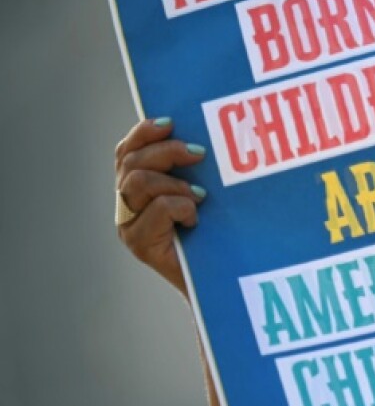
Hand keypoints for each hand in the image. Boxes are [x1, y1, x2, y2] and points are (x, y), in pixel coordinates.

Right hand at [115, 117, 206, 294]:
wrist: (219, 282)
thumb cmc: (216, 234)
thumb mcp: (201, 193)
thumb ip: (189, 169)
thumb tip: (199, 136)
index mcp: (134, 189)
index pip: (125, 151)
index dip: (143, 132)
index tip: (171, 122)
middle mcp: (125, 206)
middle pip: (130, 162)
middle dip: (166, 151)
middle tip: (200, 154)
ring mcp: (128, 226)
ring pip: (138, 182)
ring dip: (174, 183)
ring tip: (200, 196)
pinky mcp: (139, 244)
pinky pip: (156, 208)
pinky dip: (180, 206)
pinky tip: (196, 219)